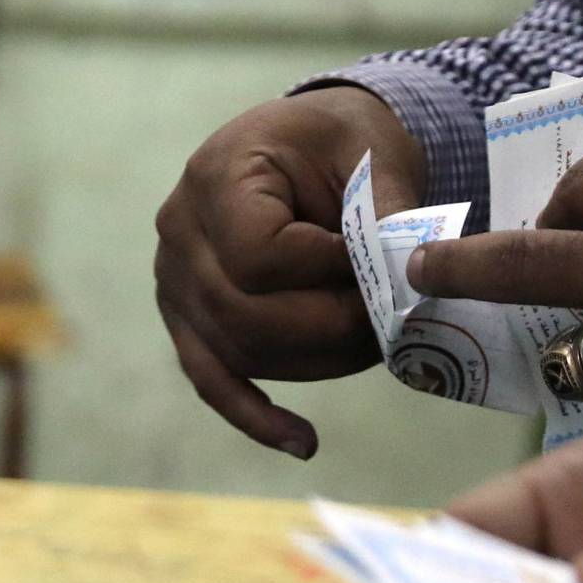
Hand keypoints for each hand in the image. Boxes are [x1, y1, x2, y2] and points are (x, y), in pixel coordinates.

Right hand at [153, 86, 425, 456]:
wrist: (305, 144)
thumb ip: (386, 215)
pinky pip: (212, 378)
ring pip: (238, 353)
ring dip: (316, 363)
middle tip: (390, 313)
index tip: (376, 257)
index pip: (259, 258)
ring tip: (375, 342)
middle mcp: (178, 231)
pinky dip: (254, 415)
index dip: (328, 273)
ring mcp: (174, 280)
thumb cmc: (341, 141)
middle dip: (332, 328)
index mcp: (214, 177)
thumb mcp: (371, 153)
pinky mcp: (188, 318)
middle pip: (245, 316)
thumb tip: (407, 284)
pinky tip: (303, 442)